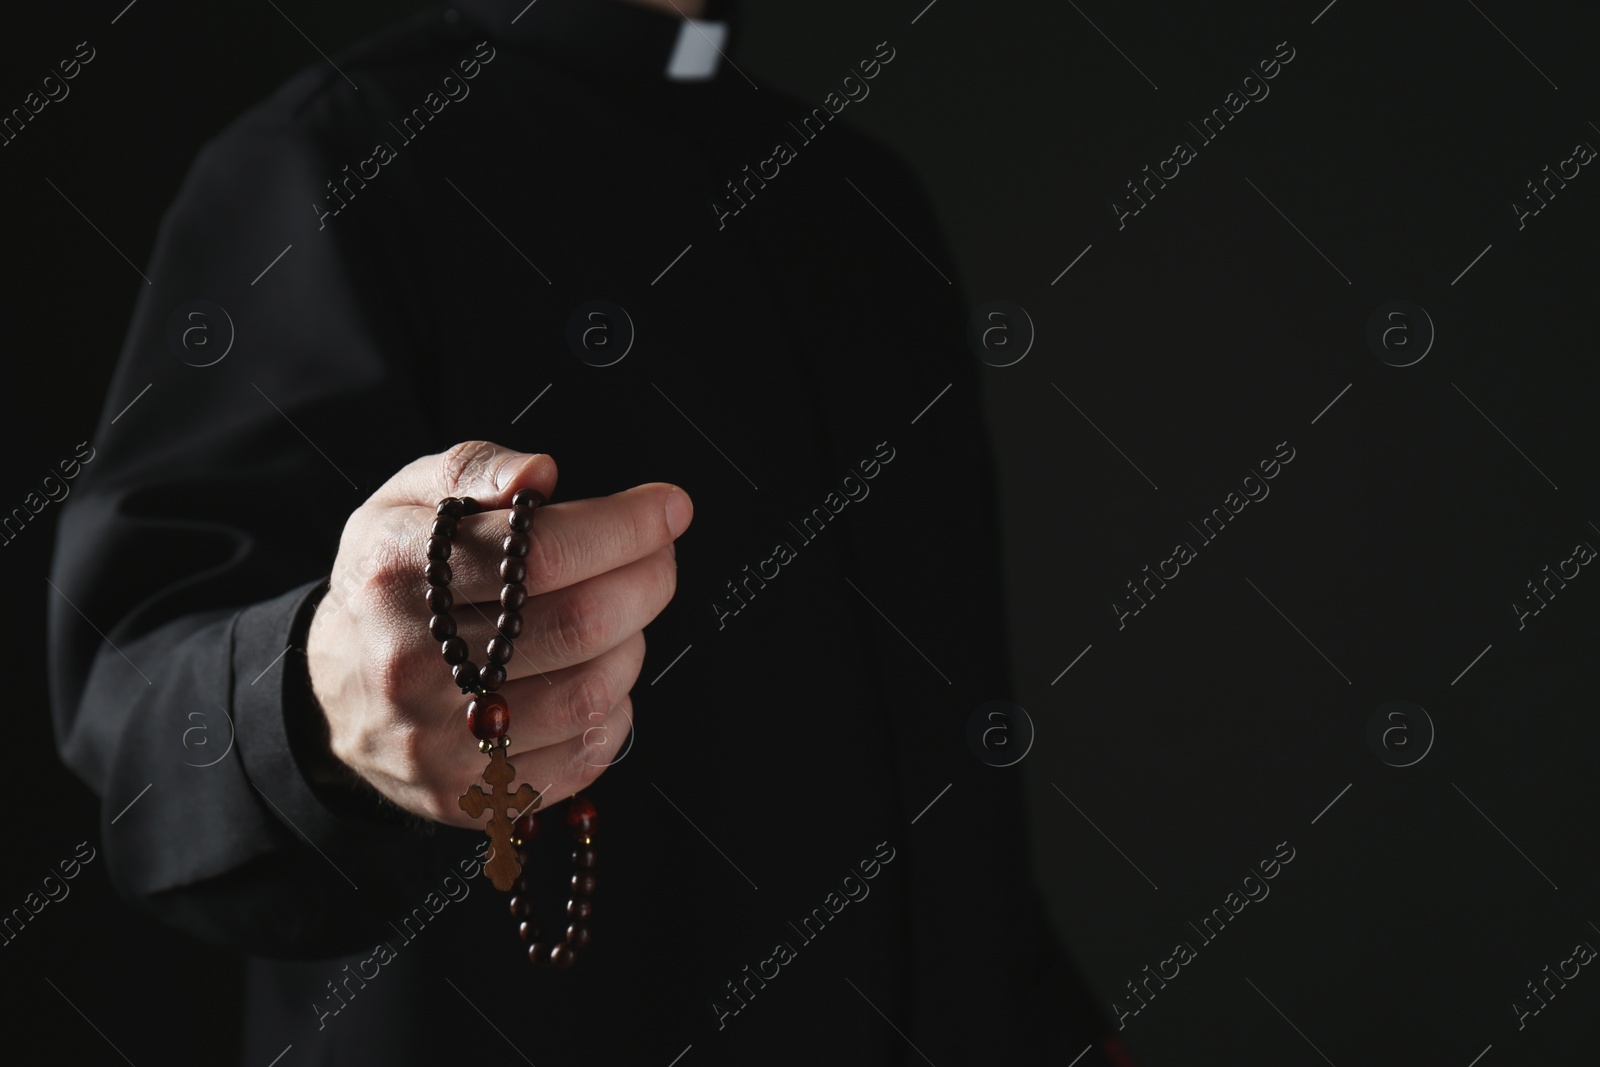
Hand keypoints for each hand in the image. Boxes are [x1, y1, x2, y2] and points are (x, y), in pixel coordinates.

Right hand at [306, 440, 691, 825]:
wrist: (328, 691)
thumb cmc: (391, 580)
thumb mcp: (407, 502)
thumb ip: (474, 469)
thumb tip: (542, 473)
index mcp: (398, 573)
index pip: (543, 551)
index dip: (626, 528)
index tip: (670, 509)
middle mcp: (412, 661)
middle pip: (580, 624)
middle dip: (648, 581)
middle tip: (661, 557)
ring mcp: (437, 739)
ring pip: (589, 693)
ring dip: (634, 645)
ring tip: (624, 615)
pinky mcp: (465, 794)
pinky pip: (581, 758)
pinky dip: (615, 711)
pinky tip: (600, 674)